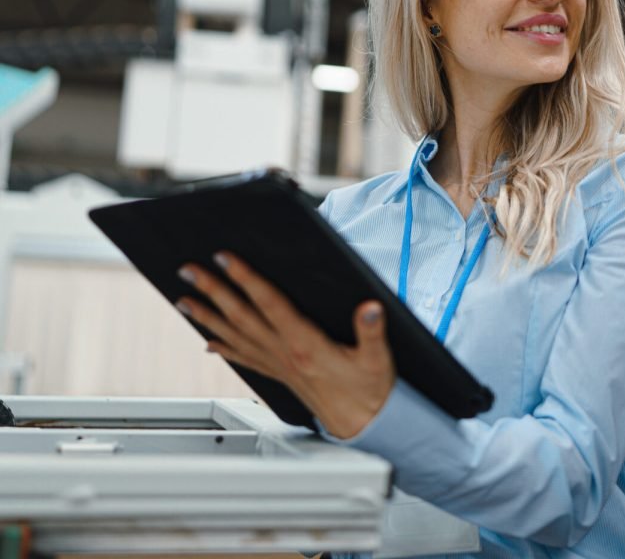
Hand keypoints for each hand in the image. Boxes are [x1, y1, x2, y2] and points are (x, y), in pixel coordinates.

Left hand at [176, 252, 395, 437]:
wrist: (363, 425)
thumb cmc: (369, 391)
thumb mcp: (378, 358)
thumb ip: (372, 331)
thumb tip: (370, 307)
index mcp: (306, 345)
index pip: (269, 304)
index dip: (246, 279)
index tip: (225, 259)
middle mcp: (285, 354)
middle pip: (241, 317)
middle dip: (213, 291)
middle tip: (188, 271)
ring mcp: (278, 365)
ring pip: (235, 336)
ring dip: (208, 317)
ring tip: (184, 300)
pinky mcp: (279, 374)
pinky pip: (244, 358)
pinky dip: (223, 348)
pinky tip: (208, 342)